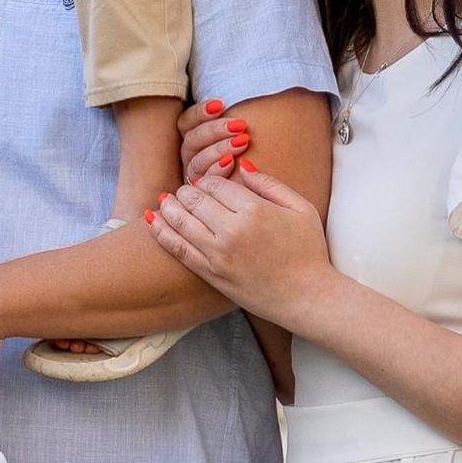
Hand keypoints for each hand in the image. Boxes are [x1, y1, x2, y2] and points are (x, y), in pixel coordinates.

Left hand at [144, 166, 333, 323]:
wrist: (307, 297)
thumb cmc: (308, 252)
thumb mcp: (300, 208)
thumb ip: (269, 183)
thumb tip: (241, 165)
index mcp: (254, 209)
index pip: (215, 184)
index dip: (206, 180)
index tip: (206, 182)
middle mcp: (232, 230)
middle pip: (195, 200)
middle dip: (186, 191)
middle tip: (183, 191)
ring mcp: (218, 254)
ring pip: (181, 221)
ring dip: (168, 207)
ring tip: (164, 200)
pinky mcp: (211, 274)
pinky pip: (178, 249)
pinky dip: (161, 232)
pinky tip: (153, 220)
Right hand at [179, 97, 255, 187]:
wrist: (264, 194)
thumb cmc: (257, 154)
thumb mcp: (244, 133)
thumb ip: (236, 120)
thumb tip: (245, 96)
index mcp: (194, 139)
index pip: (186, 122)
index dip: (199, 112)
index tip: (220, 104)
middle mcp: (191, 158)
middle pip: (191, 141)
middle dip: (213, 130)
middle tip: (239, 125)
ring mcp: (196, 177)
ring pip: (196, 162)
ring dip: (217, 149)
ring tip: (242, 142)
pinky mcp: (204, 194)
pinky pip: (204, 183)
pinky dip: (216, 172)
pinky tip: (231, 163)